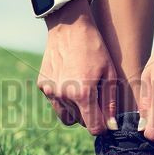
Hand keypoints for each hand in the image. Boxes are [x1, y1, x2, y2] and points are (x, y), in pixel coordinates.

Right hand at [37, 0, 117, 134]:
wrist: (69, 27)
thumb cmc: (94, 49)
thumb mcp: (110, 74)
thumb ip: (110, 102)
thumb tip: (111, 126)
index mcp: (83, 94)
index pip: (93, 128)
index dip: (102, 126)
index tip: (106, 119)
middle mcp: (64, 96)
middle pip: (80, 122)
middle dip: (89, 114)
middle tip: (94, 95)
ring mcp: (50, 91)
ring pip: (66, 114)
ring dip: (75, 108)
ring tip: (81, 87)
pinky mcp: (42, 85)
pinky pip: (55, 101)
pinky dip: (62, 97)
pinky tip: (68, 78)